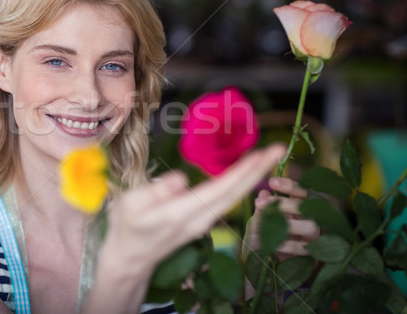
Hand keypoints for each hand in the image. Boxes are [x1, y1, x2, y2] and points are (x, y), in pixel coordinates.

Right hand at [84, 144, 285, 313]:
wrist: (131, 258)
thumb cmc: (127, 227)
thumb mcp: (131, 205)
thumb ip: (157, 191)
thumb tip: (182, 178)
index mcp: (183, 213)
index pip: (220, 189)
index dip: (243, 171)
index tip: (262, 154)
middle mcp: (200, 219)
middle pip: (235, 193)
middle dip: (258, 170)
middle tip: (279, 148)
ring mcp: (204, 222)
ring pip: (234, 197)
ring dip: (253, 176)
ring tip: (267, 157)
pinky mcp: (203, 221)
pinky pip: (227, 200)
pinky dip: (241, 184)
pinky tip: (247, 173)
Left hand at [246, 177, 319, 259]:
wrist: (257, 274)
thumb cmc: (258, 243)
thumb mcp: (256, 225)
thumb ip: (262, 210)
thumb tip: (264, 192)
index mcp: (296, 209)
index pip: (300, 192)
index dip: (289, 186)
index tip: (272, 181)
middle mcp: (308, 219)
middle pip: (306, 205)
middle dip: (284, 202)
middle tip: (260, 203)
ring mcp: (313, 238)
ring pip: (311, 224)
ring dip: (289, 223)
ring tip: (269, 224)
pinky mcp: (314, 255)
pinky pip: (307, 247)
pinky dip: (290, 244)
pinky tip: (275, 243)